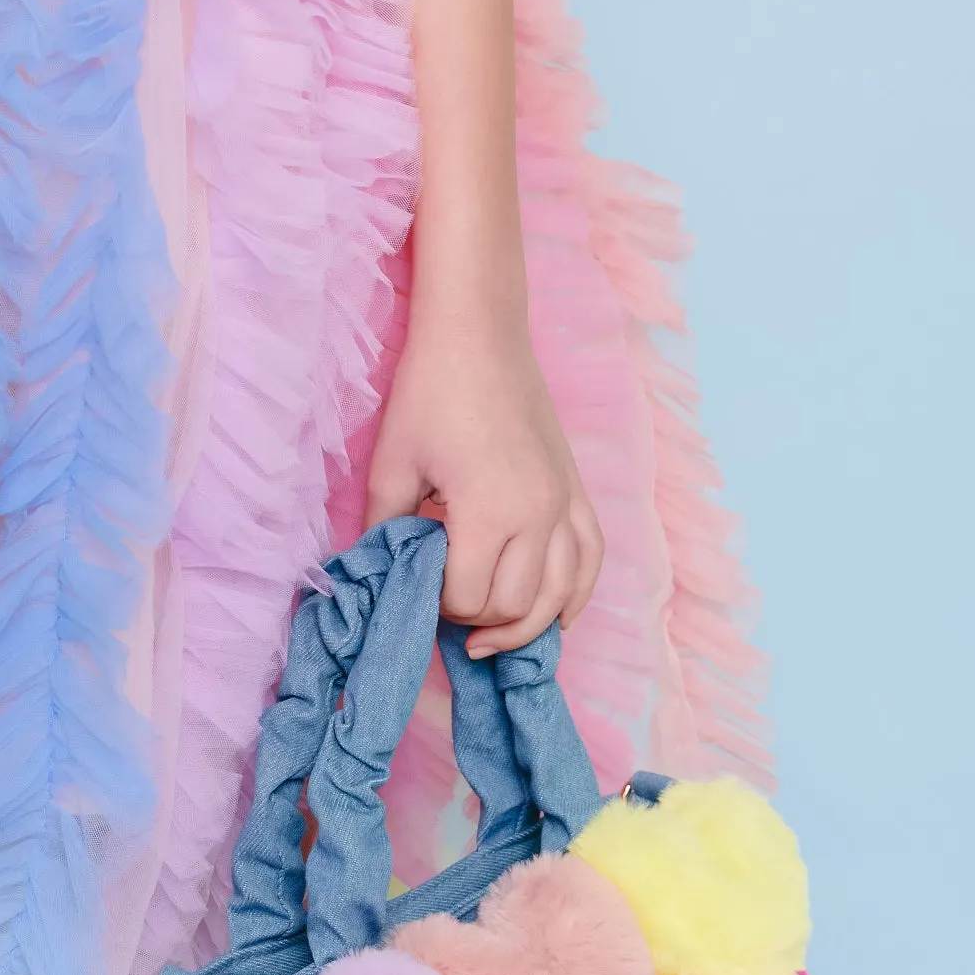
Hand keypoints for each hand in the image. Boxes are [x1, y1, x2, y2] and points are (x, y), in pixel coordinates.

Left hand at [366, 308, 602, 656]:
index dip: (436, 607)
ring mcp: (566, 503)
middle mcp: (539, 514)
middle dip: (474, 620)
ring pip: (561, 596)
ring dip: (524, 626)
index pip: (468, 599)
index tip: (415, 588)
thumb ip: (386, 534)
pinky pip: (591, 561)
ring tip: (488, 639)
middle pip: (513, 607)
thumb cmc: (429, 395)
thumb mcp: (391, 468)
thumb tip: (383, 583)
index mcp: (490, 510)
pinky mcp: (578, 491)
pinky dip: (573, 598)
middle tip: (441, 607)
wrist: (479, 334)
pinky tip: (550, 617)